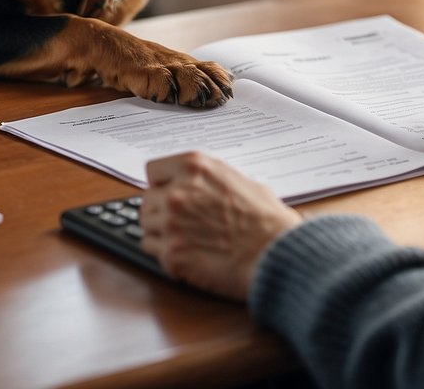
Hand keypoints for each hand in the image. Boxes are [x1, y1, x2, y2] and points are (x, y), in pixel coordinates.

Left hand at [140, 152, 300, 300]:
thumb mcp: (244, 182)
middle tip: (183, 223)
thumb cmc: (268, 222)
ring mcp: (171, 223)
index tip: (169, 193)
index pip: (154, 170)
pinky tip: (188, 254)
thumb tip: (203, 186)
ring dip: (162, 232)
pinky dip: (165, 253)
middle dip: (162, 211)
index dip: (163, 184)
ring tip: (188, 240)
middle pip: (147, 199)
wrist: (278, 255)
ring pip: (146, 225)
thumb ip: (213, 181)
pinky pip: (150, 249)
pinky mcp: (171, 254)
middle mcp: (177, 191)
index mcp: (194, 167)